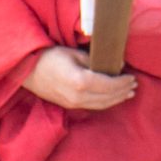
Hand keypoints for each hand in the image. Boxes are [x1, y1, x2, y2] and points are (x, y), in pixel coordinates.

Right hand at [23, 45, 137, 111]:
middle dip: (122, 92)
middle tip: (134, 85)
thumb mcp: (74, 54)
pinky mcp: (69, 105)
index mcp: (80, 82)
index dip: (122, 82)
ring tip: (127, 93)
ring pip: (101, 105)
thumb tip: (113, 66)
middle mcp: (78, 97)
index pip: (109, 85)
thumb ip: (94, 61)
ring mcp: (73, 103)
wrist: (26, 70)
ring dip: (116, 99)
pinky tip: (111, 98)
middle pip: (107, 98)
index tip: (132, 77)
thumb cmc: (49, 56)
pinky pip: (92, 106)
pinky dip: (105, 102)